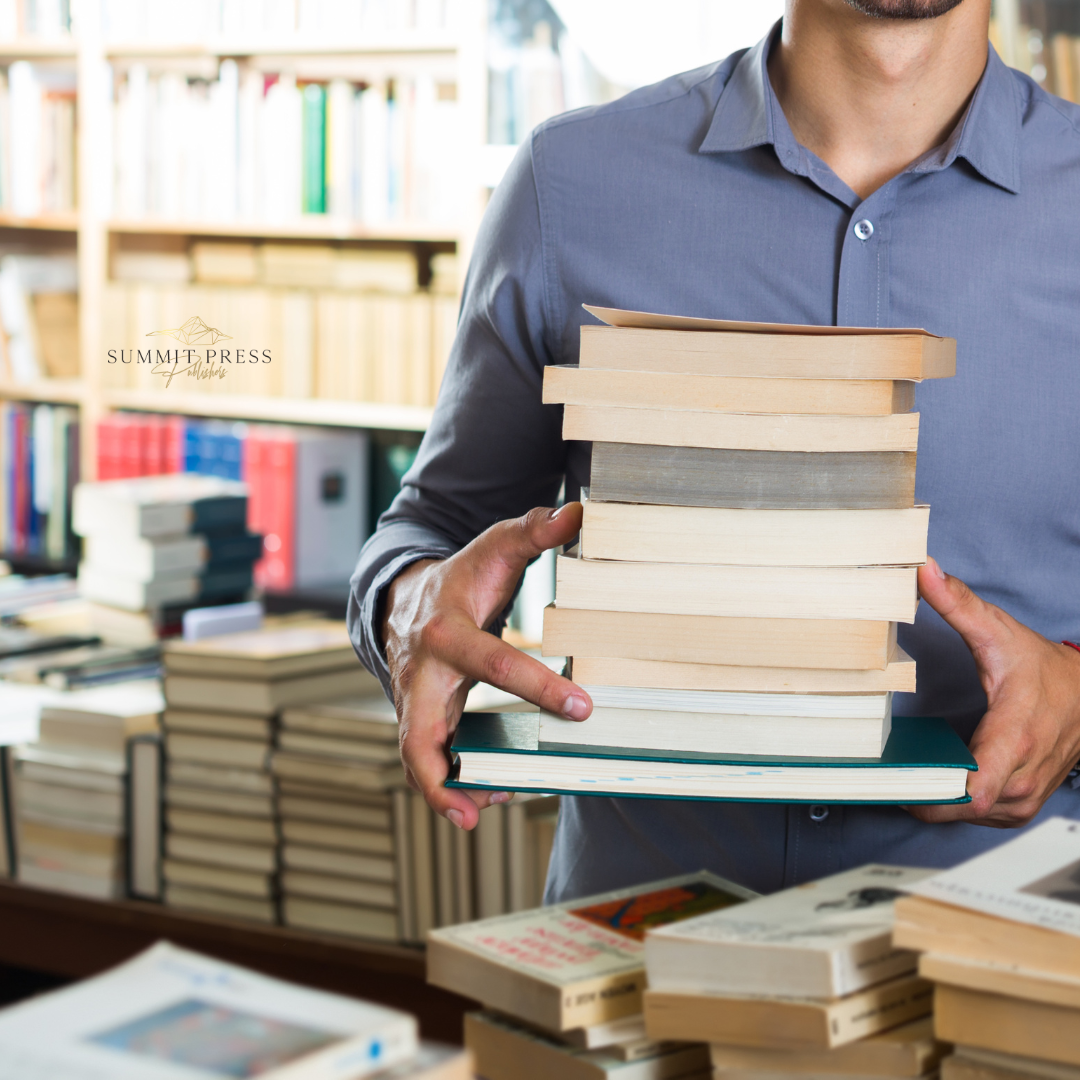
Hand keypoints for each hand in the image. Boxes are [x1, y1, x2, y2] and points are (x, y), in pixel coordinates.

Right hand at [381, 503, 591, 829]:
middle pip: (419, 729)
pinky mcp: (417, 717)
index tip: (583, 708)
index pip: (494, 663)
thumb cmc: (461, 576)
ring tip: (483, 813)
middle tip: (490, 799)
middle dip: (445, 769)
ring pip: (414, 754)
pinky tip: (485, 795)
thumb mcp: (495, 548)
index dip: (539, 686)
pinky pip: (424, 756)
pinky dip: (447, 782)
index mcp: (447, 630)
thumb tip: (580, 514)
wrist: (404, 596)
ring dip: (444, 789)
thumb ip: (535, 531)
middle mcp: (422, 672)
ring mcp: (413, 699)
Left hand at [906, 557, 1079, 826]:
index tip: (893, 782)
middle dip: (917, 796)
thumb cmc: (1043, 669)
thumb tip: (923, 570)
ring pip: (967, 818)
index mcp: (1015, 735)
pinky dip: (952, 805)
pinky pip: (979, 817)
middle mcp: (1022, 774)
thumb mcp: (999, 632)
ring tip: (894, 778)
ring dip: (932, 802)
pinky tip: (926, 783)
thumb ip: (958, 604)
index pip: (975, 789)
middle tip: (875, 777)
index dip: (932, 795)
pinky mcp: (1021, 805)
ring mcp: (1024, 796)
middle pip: (961, 809)